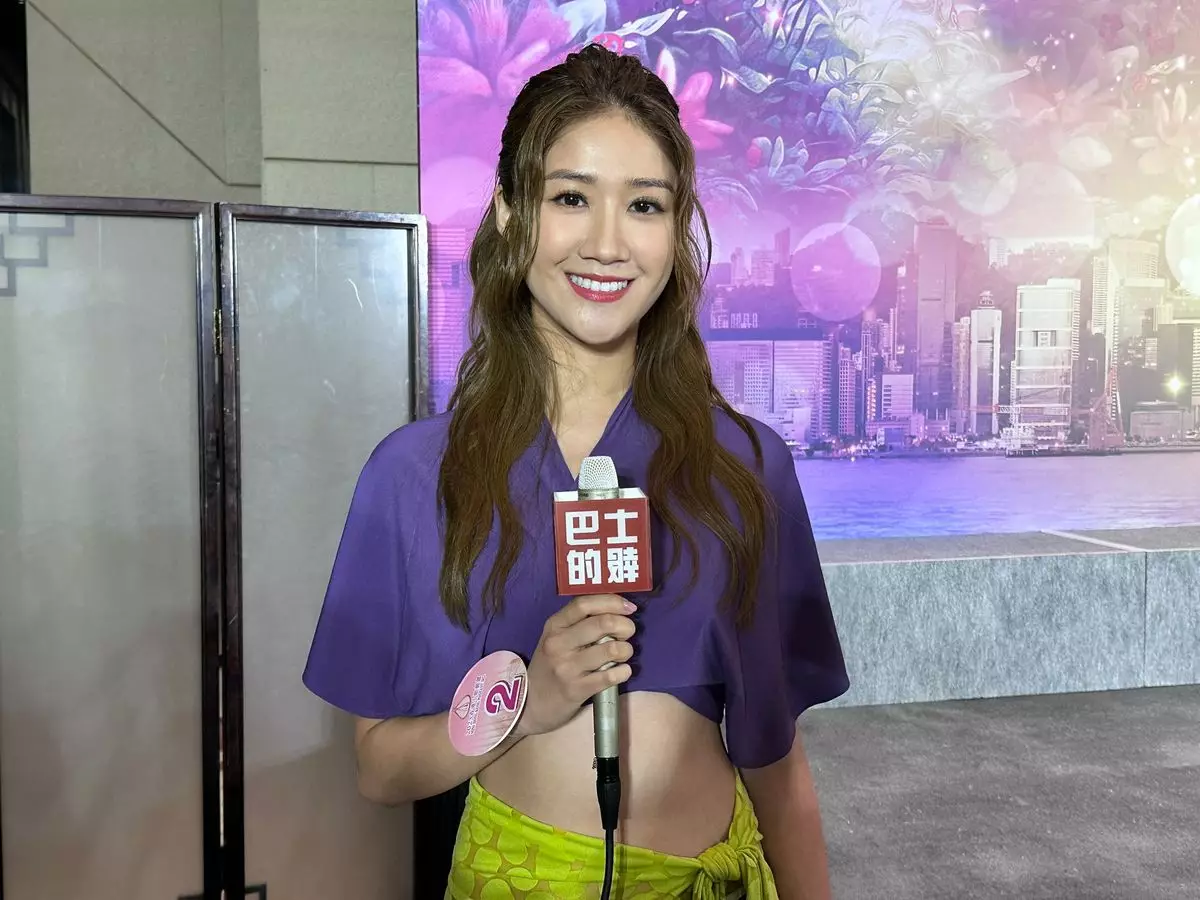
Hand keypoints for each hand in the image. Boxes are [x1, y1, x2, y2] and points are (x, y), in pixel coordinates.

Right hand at [515, 594, 635, 738]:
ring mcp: (567, 667)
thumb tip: (617, 609)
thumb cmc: (550, 666)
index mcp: (554, 625)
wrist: (531, 704)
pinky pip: (610, 676)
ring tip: (623, 654)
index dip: (612, 602)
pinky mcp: (576, 689)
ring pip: (611, 649)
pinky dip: (624, 671)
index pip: (584, 604)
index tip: (629, 607)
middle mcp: (558, 643)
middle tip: (628, 633)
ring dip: (626, 649)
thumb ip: (579, 622)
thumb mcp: (555, 638)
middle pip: (603, 623)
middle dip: (625, 626)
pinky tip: (622, 671)